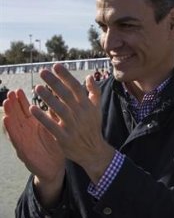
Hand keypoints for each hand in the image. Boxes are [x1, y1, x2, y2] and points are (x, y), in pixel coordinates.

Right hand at [3, 89, 64, 182]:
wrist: (55, 168)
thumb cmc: (54, 146)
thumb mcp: (54, 129)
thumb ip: (53, 116)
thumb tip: (58, 99)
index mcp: (34, 126)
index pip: (26, 111)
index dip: (21, 101)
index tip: (18, 90)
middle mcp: (27, 132)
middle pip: (17, 116)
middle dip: (13, 105)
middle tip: (10, 93)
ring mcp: (24, 142)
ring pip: (14, 127)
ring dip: (9, 115)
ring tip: (6, 104)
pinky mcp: (24, 152)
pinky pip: (16, 140)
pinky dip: (11, 131)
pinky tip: (7, 122)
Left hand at [31, 64, 114, 182]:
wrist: (93, 150)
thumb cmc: (92, 127)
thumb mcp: (97, 109)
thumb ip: (94, 92)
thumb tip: (90, 76)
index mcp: (88, 106)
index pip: (76, 87)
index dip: (66, 76)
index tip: (56, 66)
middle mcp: (81, 114)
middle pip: (67, 96)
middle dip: (55, 83)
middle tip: (43, 72)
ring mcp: (73, 126)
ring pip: (60, 110)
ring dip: (48, 98)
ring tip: (37, 88)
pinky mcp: (64, 138)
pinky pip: (52, 126)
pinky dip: (43, 117)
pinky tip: (33, 108)